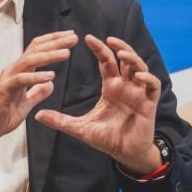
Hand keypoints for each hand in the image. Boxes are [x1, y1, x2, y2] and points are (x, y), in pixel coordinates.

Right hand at [0, 30, 76, 158]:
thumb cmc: (1, 113)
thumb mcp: (26, 103)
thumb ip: (37, 92)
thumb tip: (50, 84)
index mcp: (20, 71)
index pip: (37, 49)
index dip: (54, 41)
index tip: (70, 36)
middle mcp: (14, 70)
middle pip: (35, 49)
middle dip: (55, 42)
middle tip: (73, 38)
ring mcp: (8, 78)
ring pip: (29, 60)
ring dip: (49, 55)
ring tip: (66, 52)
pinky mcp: (4, 90)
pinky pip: (21, 80)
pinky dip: (36, 77)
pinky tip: (50, 76)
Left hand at [34, 34, 162, 174]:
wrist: (125, 154)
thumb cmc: (106, 139)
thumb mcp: (80, 128)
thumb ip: (60, 120)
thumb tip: (38, 115)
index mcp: (111, 87)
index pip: (106, 62)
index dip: (99, 49)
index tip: (87, 38)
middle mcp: (125, 86)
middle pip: (125, 59)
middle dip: (119, 46)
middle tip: (108, 39)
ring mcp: (138, 93)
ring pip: (140, 68)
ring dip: (134, 59)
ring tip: (122, 54)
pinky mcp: (149, 104)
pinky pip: (153, 86)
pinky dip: (148, 79)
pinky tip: (138, 77)